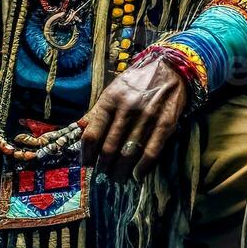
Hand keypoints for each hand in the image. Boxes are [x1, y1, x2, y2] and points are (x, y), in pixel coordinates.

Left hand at [80, 54, 189, 181]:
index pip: (92, 134)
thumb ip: (96, 112)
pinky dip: (142, 167)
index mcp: (109, 100)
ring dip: (121, 171)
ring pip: (129, 152)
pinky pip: (151, 151)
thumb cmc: (135, 83)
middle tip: (102, 176)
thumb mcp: (111, 91)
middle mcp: (127, 109)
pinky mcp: (165, 123)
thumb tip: (78, 131)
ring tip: (117, 178)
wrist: (169, 69)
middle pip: (109, 147)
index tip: (86, 165)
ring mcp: (147, 117)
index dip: (87, 154)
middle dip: (103, 167)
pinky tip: (136, 175)